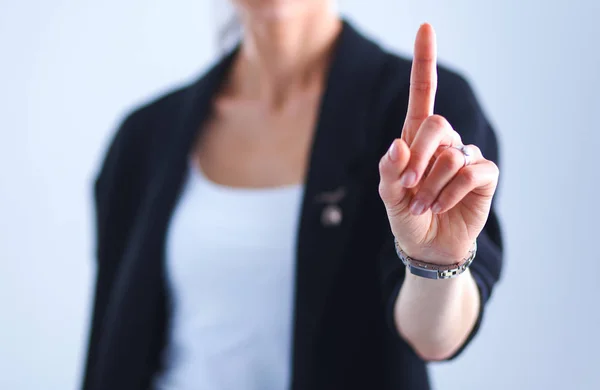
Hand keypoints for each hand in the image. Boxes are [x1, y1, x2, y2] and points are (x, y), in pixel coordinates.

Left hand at [378, 24, 498, 264]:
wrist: (427, 245)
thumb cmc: (406, 216)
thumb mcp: (388, 195)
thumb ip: (389, 171)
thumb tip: (399, 145)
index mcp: (416, 138)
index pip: (422, 93)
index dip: (424, 61)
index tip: (425, 27)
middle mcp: (443, 141)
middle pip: (436, 124)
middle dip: (418, 158)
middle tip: (407, 188)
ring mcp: (465, 156)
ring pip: (451, 155)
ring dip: (431, 186)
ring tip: (422, 206)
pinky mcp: (484, 175)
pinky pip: (471, 172)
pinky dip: (450, 193)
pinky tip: (440, 207)